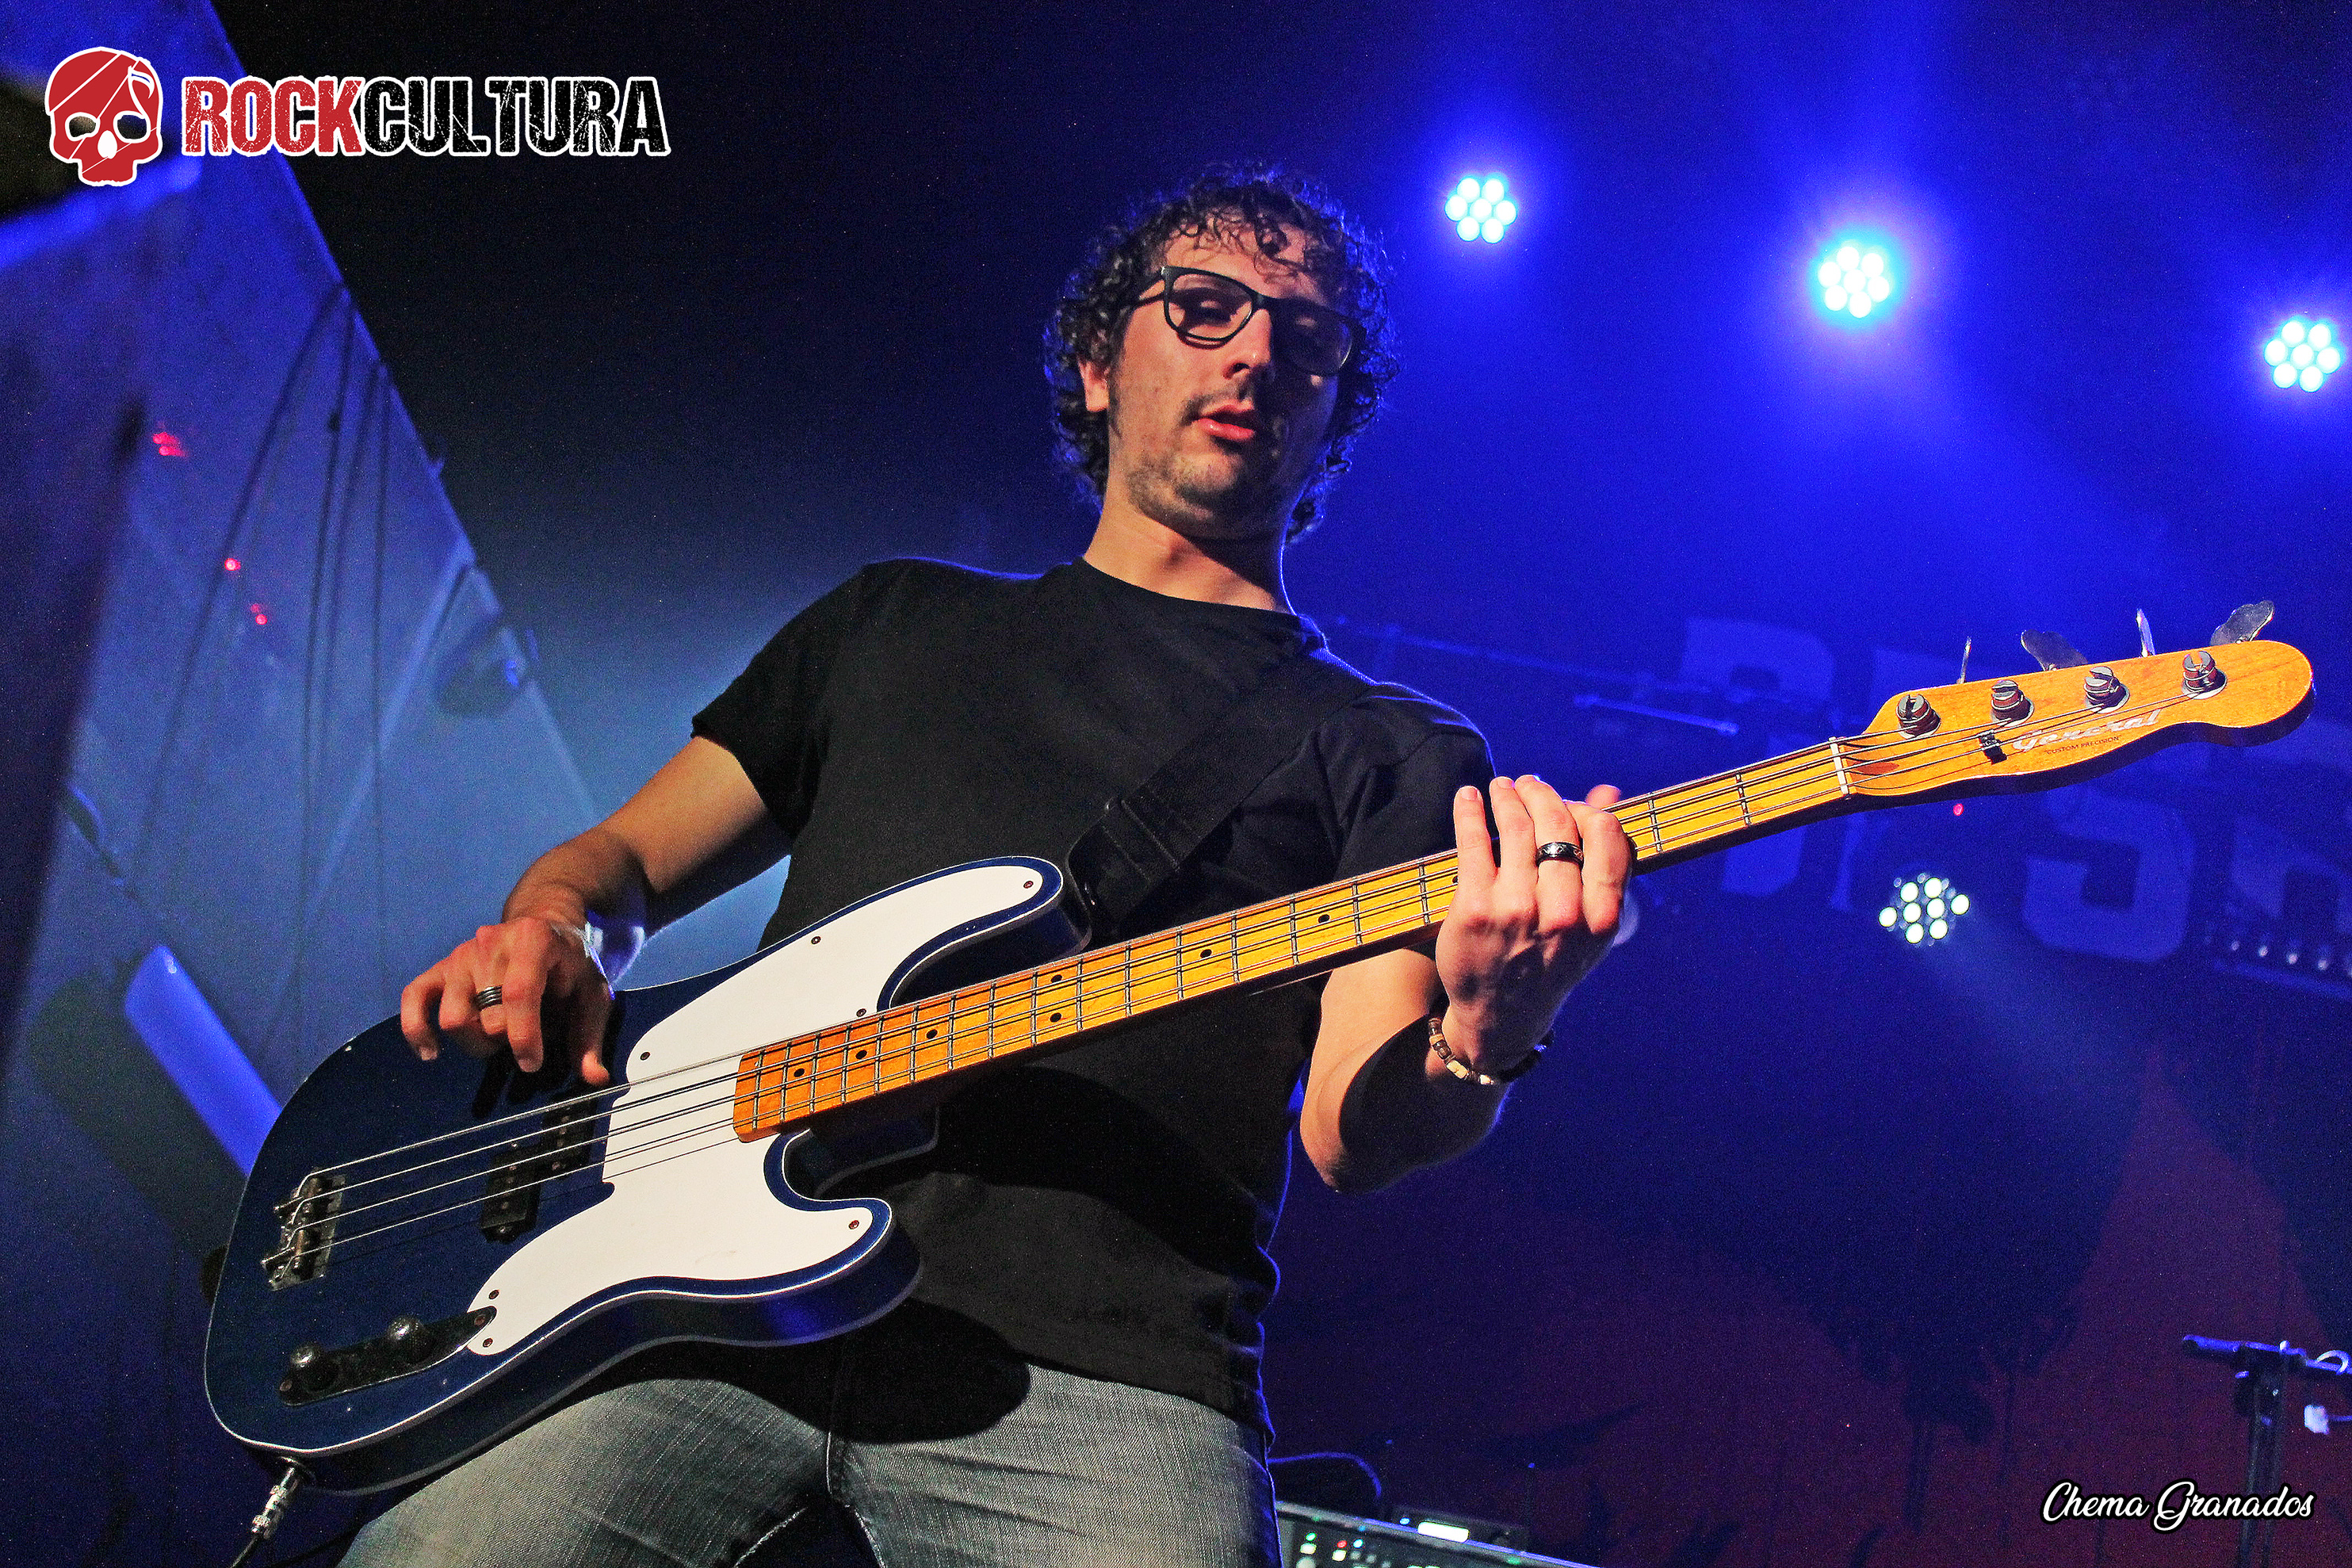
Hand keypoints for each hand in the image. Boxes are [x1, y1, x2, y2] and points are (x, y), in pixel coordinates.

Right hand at [398, 915, 615, 1085]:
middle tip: (525, 1036)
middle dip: (505, 1041)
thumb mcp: (593, 994)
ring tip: (498, 1034)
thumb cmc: (571, 966)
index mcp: (533, 939)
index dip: (524, 1036)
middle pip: (485, 1016)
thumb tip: (595, 1078)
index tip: (532, 1062)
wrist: (545, 929)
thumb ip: (591, 1037)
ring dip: (475, 1041)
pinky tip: (432, 1053)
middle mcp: (491, 941)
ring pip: (452, 1018)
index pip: (518, 993)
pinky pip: (413, 998)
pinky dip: (417, 1029)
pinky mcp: (440, 967)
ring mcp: (462, 954)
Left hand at [1433, 775, 1632, 1071]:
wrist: (1502, 1016)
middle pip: (1558, 824)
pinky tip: (1468, 798)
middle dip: (1542, 794)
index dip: (1586, 809)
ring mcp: (1516, 909)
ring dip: (1507, 796)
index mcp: (1601, 917)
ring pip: (1516, 827)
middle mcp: (1562, 913)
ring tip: (1501, 787)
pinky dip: (1469, 811)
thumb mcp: (1588, 922)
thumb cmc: (1551, 960)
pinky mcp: (1474, 907)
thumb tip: (1609, 792)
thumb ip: (1602, 859)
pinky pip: (1473, 842)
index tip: (1567, 803)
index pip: (1607, 835)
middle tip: (1528, 785)